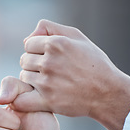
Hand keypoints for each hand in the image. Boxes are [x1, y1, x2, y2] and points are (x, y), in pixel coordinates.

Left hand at [0, 19, 129, 129]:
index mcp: (56, 44)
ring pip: (24, 77)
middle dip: (34, 64)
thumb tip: (25, 39)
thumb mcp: (77, 37)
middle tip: (50, 71)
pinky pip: (22, 100)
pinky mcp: (47, 101)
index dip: (37, 50)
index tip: (49, 57)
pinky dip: (24, 99)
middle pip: (24, 60)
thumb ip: (50, 29)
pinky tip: (35, 97)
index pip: (28, 44)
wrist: (108, 93)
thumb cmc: (94, 64)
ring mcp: (47, 82)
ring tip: (49, 82)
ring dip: (32, 80)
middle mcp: (49, 62)